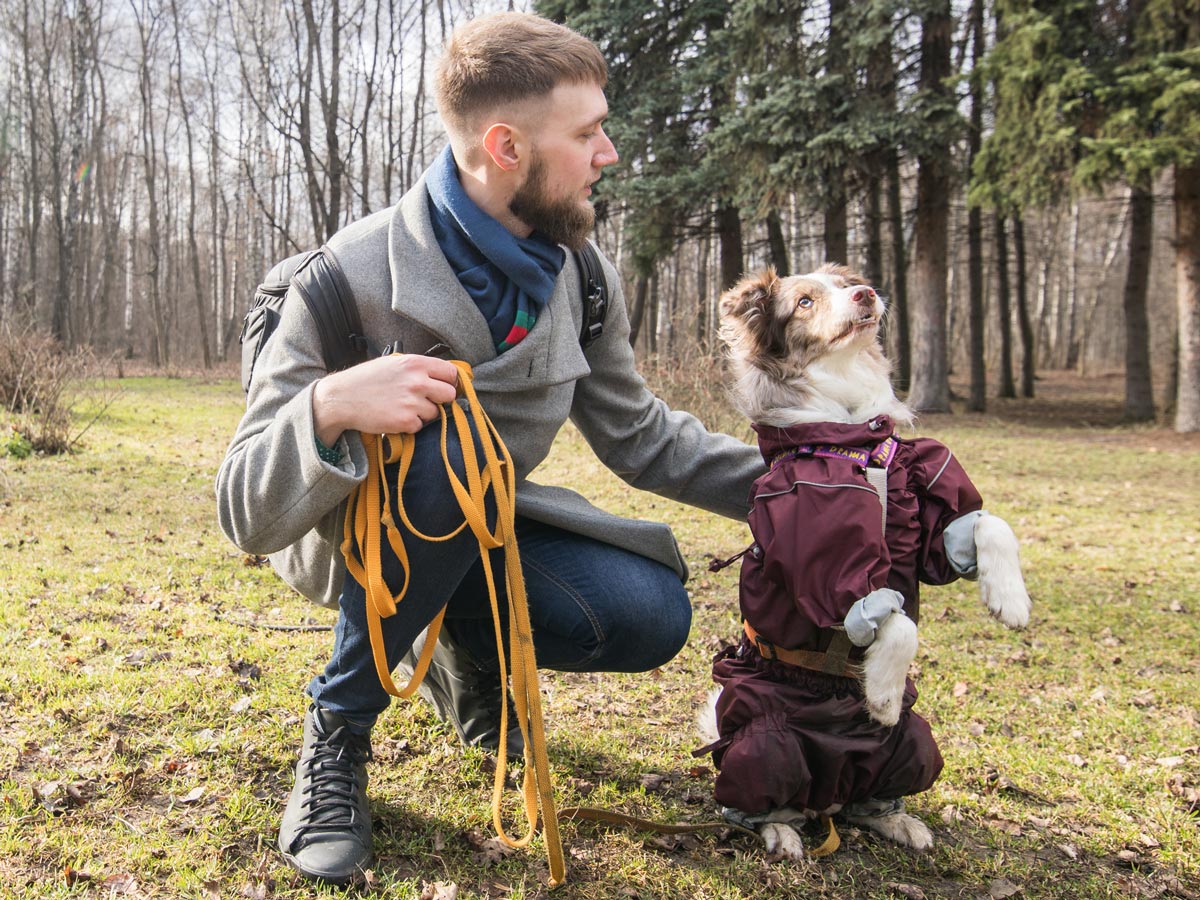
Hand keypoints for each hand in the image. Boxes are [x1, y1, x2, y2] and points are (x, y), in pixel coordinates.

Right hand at [312, 354, 459, 444]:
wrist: (341, 398)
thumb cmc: (365, 380)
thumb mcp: (392, 363)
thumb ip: (417, 367)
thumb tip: (441, 374)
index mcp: (415, 363)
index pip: (451, 373)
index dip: (449, 381)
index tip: (444, 387)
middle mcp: (417, 381)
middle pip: (450, 394)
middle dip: (441, 399)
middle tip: (426, 401)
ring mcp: (412, 402)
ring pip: (436, 413)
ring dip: (424, 414)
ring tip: (404, 408)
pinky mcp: (405, 421)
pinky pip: (420, 426)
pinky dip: (410, 425)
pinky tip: (395, 416)